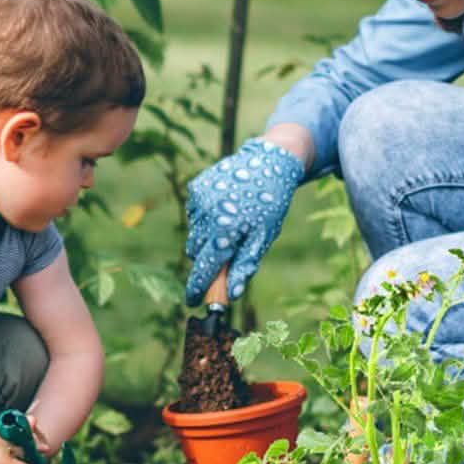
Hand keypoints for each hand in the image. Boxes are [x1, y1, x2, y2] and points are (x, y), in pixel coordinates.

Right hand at [185, 137, 304, 303]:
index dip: (198, 287)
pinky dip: (205, 219)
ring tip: (231, 225)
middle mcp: (207, 215)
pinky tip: (224, 208)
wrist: (268, 162)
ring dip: (207, 239)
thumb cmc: (270, 204)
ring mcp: (198, 200)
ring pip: (194, 234)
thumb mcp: (263, 237)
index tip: (193, 300)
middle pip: (196, 252)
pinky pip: (194, 215)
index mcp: (225, 230)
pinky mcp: (195, 188)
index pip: (205, 267)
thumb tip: (232, 294)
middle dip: (207, 260)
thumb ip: (245, 265)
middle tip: (225, 255)